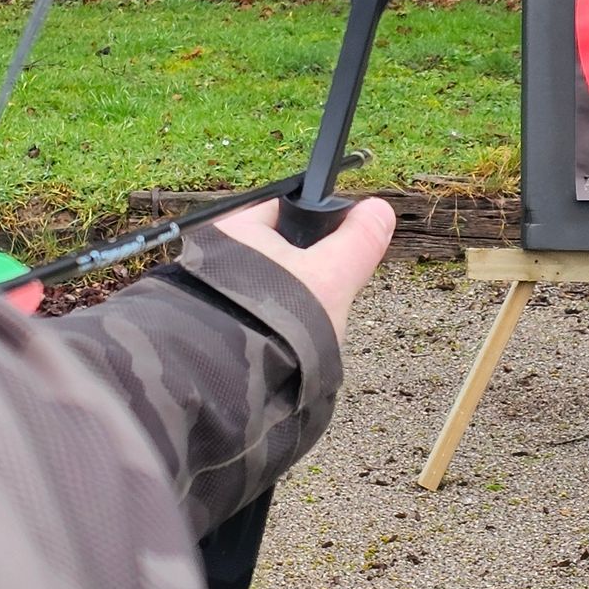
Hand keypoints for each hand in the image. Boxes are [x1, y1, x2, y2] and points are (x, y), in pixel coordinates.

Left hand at [212, 194, 395, 343]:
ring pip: (267, 285)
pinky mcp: (212, 324)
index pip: (284, 208)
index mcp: (234, 227)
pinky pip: (253, 313)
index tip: (337, 249)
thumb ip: (358, 240)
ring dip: (287, 301)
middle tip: (321, 297)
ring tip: (305, 325)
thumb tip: (379, 210)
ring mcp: (209, 291)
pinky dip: (272, 324)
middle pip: (276, 249)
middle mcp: (212, 254)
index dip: (315, 224)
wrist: (233, 379)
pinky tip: (287, 342)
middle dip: (303, 272)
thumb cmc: (276, 320)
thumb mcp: (332, 276)